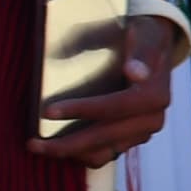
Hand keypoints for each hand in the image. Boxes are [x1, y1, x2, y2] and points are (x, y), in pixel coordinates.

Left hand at [33, 16, 190, 164]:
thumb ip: (139, 52)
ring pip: (102, 152)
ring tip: (41, 147)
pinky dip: (81, 154)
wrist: (156, 47)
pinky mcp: (131, 139)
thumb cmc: (143, 37)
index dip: (80, 111)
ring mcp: (142, 132)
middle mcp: (151, 119)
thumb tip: (134, 72)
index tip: (48, 112)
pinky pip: (104, 154)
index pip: (113, 108)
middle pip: (104, 137)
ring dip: (70, 153)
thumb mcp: (143, 35)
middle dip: (66, 143)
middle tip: (33, 142)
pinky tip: (58, 147)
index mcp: (153, 96)